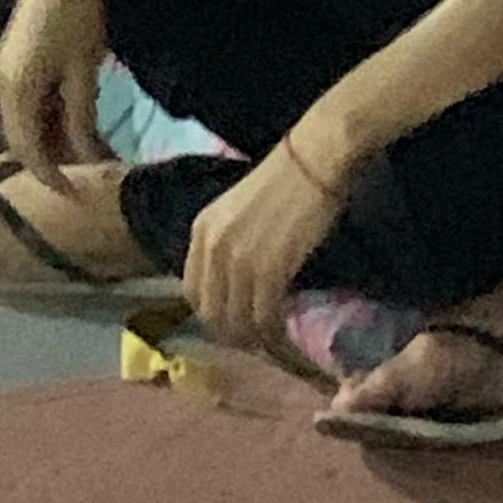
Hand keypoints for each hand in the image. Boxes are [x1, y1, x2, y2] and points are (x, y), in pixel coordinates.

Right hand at [0, 0, 108, 176]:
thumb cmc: (79, 14)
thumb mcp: (84, 70)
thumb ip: (81, 119)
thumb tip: (84, 158)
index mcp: (15, 87)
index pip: (27, 148)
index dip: (50, 176)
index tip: (73, 195)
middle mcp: (0, 79)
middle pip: (18, 135)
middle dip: (48, 159)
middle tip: (81, 175)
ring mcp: (2, 65)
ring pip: (21, 117)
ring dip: (47, 136)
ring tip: (81, 149)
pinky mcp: (12, 54)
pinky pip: (23, 98)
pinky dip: (44, 114)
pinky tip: (69, 118)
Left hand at [180, 137, 348, 355]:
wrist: (311, 162)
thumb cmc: (283, 182)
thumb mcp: (236, 213)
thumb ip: (226, 246)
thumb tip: (233, 288)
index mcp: (200, 230)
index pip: (191, 292)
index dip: (211, 315)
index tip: (233, 323)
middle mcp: (212, 247)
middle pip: (210, 313)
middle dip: (232, 333)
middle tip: (255, 340)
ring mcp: (238, 260)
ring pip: (237, 322)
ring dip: (255, 339)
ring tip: (272, 340)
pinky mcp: (268, 270)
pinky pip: (264, 318)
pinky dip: (274, 334)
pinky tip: (285, 334)